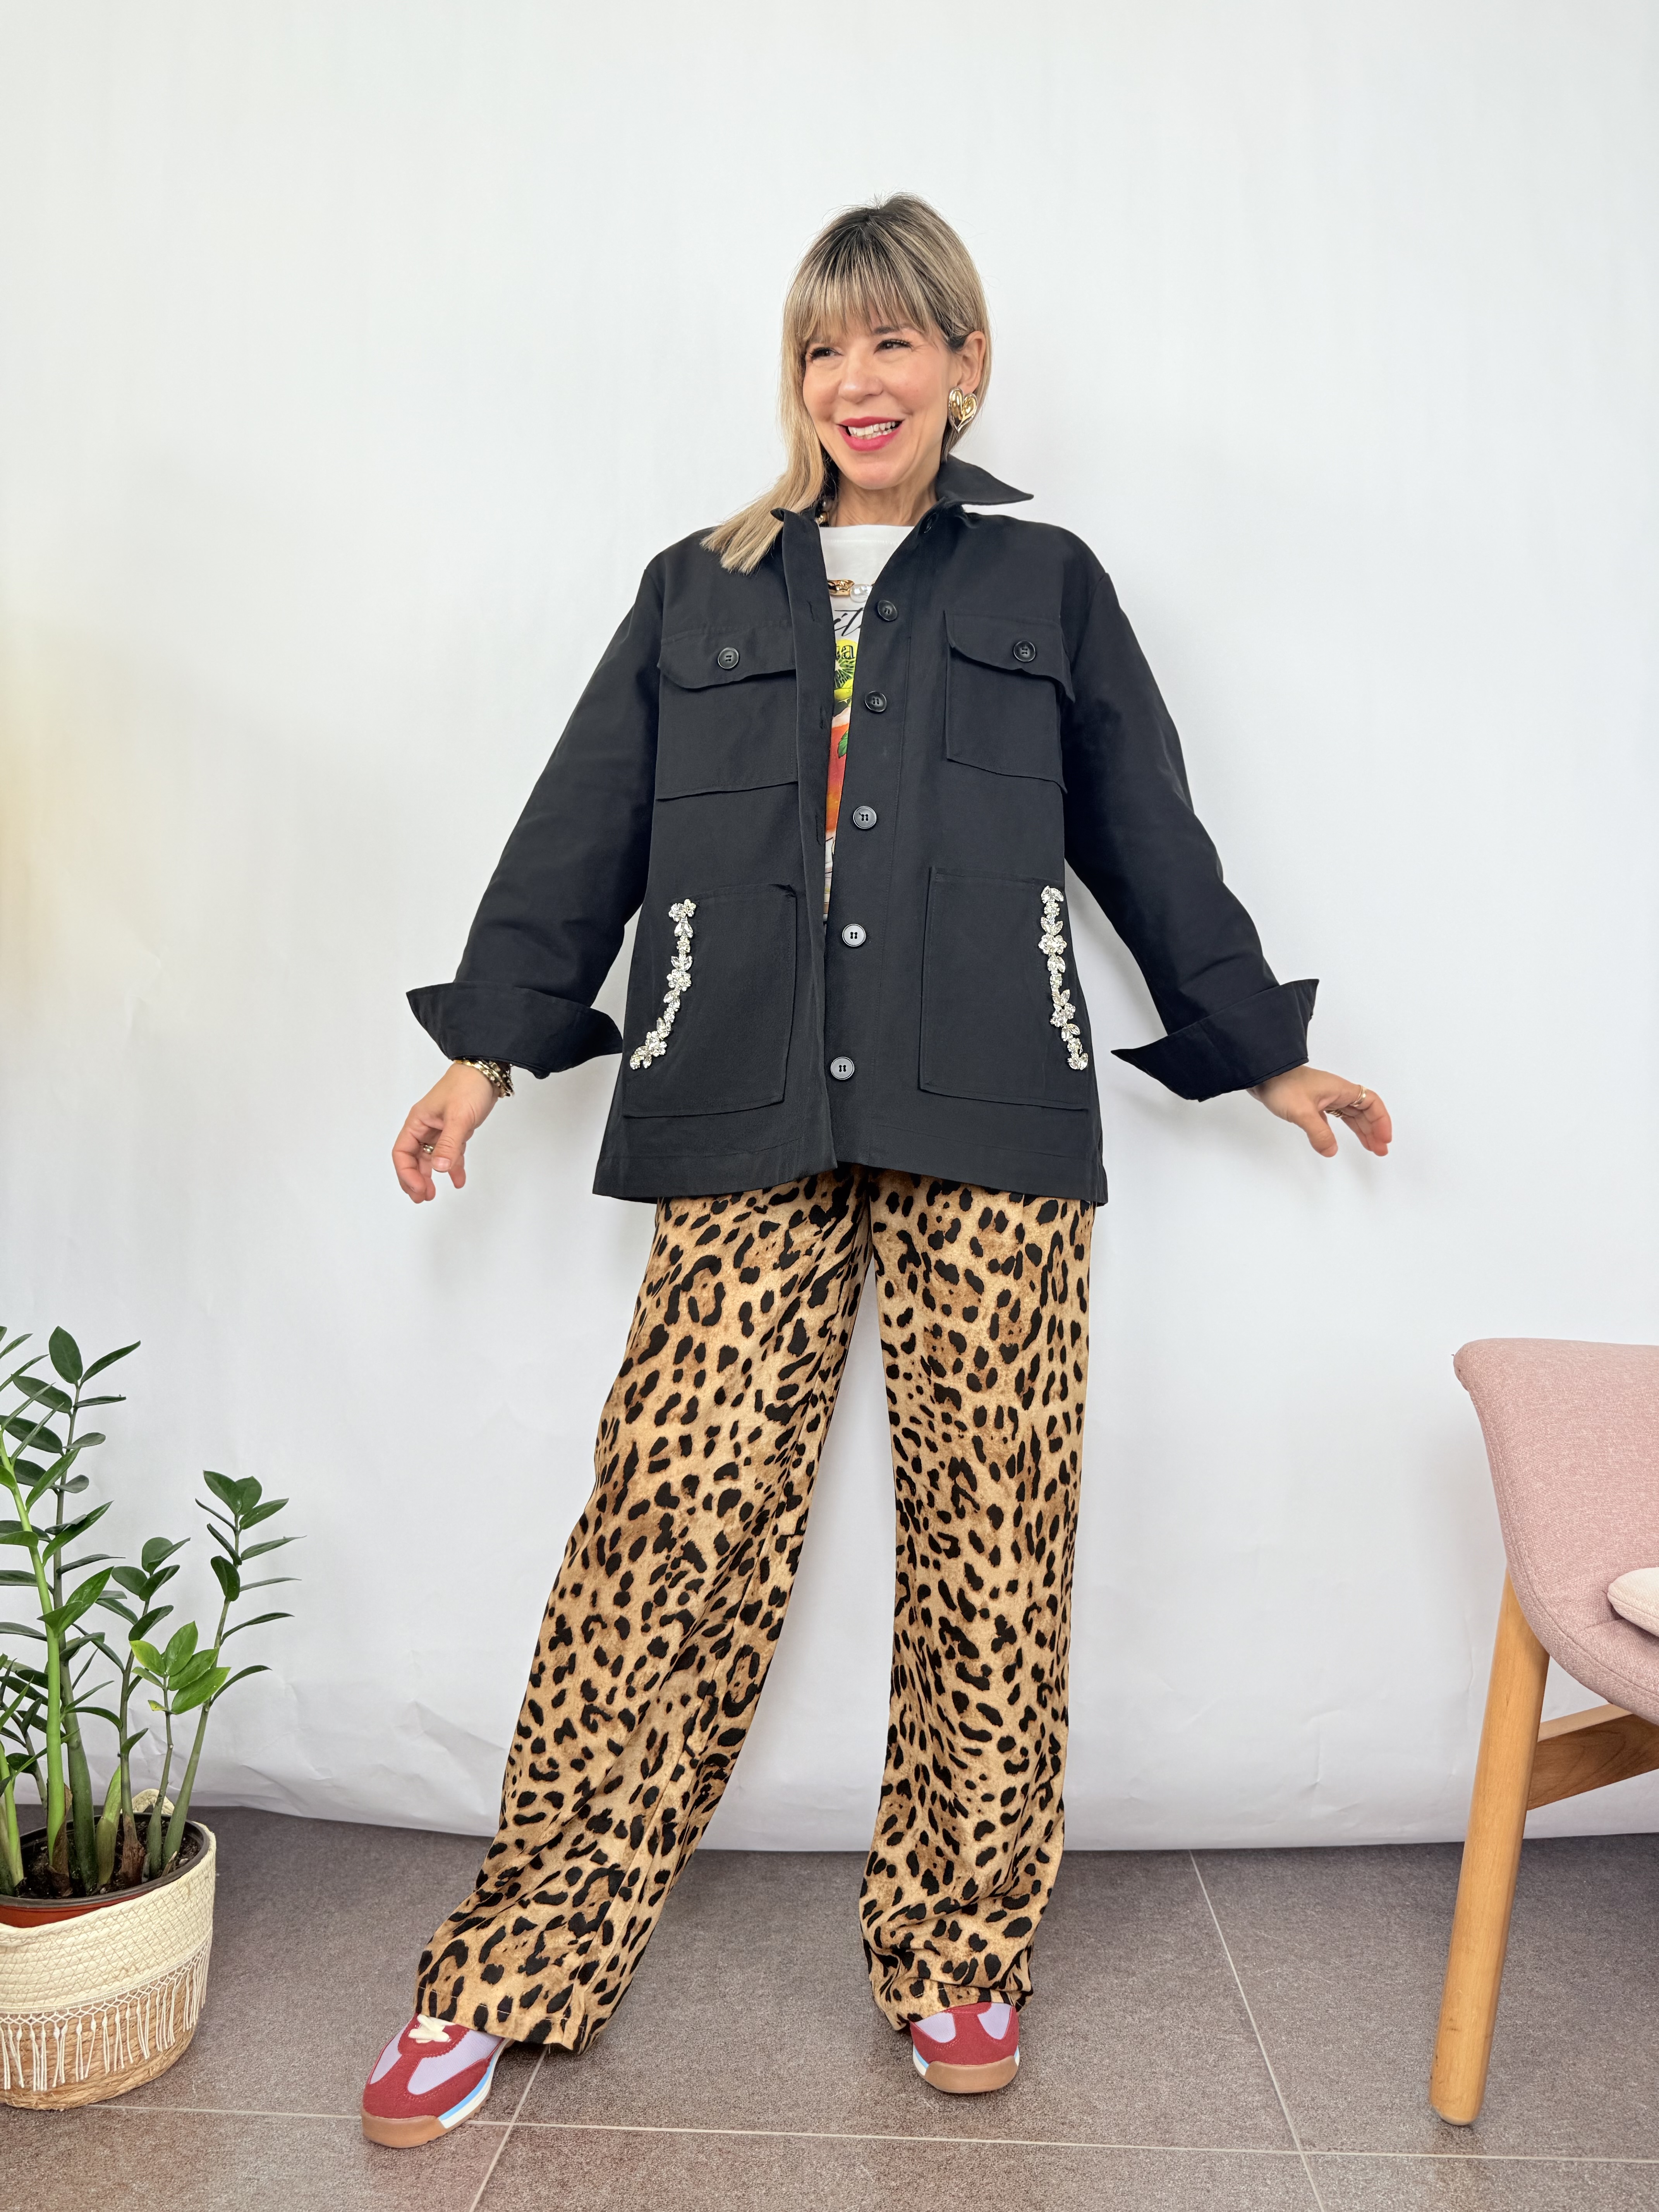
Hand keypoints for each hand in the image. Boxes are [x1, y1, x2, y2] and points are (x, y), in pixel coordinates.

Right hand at [392, 1063, 500, 1200]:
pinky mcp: (454, 1130)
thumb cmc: (468, 1087)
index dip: (407, 1173)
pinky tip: (458, 1181)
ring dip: (429, 1176)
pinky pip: (449, 1153)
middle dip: (414, 1179)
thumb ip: (449, 1144)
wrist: (487, 1070)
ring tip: (433, 1194)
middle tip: (422, 1198)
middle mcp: (425, 1126)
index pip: (402, 1153)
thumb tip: (438, 1169)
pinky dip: (452, 1167)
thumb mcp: (459, 1117)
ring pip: (429, 1158)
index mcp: (417, 1121)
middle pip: (411, 1158)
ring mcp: (439, 1129)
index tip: (420, 1189)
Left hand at [1249, 1065, 1391, 1158]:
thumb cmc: (1282, 1086)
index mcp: (1340, 1090)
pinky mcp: (1312, 1103)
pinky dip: (1340, 1129)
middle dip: (1374, 1130)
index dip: (1381, 1121)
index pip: (1371, 1103)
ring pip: (1350, 1114)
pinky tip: (1338, 1141)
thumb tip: (1331, 1151)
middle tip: (1380, 1150)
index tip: (1384, 1139)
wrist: (1261, 1074)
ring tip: (1369, 1147)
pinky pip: (1335, 1117)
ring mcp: (1325, 1097)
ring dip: (1361, 1131)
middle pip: (1364, 1111)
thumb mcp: (1301, 1112)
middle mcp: (1336, 1092)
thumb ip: (1318, 1133)